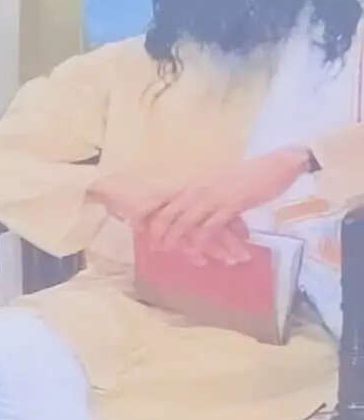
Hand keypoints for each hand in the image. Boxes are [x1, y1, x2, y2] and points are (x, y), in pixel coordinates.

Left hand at [138, 145, 309, 257]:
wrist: (279, 164)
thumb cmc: (251, 174)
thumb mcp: (220, 183)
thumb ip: (205, 195)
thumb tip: (196, 209)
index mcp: (195, 183)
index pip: (164, 200)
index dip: (149, 215)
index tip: (139, 229)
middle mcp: (199, 189)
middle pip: (168, 214)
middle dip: (158, 234)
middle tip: (155, 250)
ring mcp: (214, 197)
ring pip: (186, 224)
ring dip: (179, 243)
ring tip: (174, 256)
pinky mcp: (231, 205)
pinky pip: (210, 228)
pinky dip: (205, 244)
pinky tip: (203, 255)